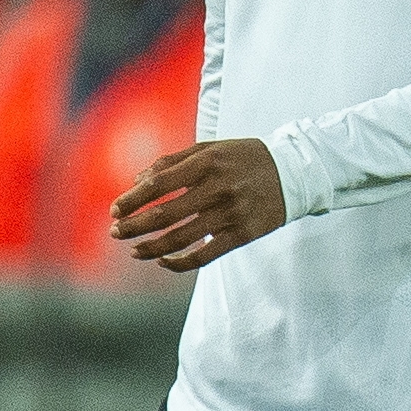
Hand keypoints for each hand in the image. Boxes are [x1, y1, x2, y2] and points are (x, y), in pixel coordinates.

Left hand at [111, 138, 285, 269]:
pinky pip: (205, 256)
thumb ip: (172, 161)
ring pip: (181, 239)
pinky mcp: (243, 234)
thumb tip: (137, 181)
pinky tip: (164, 261)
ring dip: (151, 248)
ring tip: (135, 250)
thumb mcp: (210, 148)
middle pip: (165, 215)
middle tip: (116, 233)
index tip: (115, 210)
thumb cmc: (244, 157)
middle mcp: (218, 188)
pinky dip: (180, 263)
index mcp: (206, 163)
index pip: (158, 185)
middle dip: (134, 226)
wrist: (295, 171)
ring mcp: (231, 213)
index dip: (132, 200)